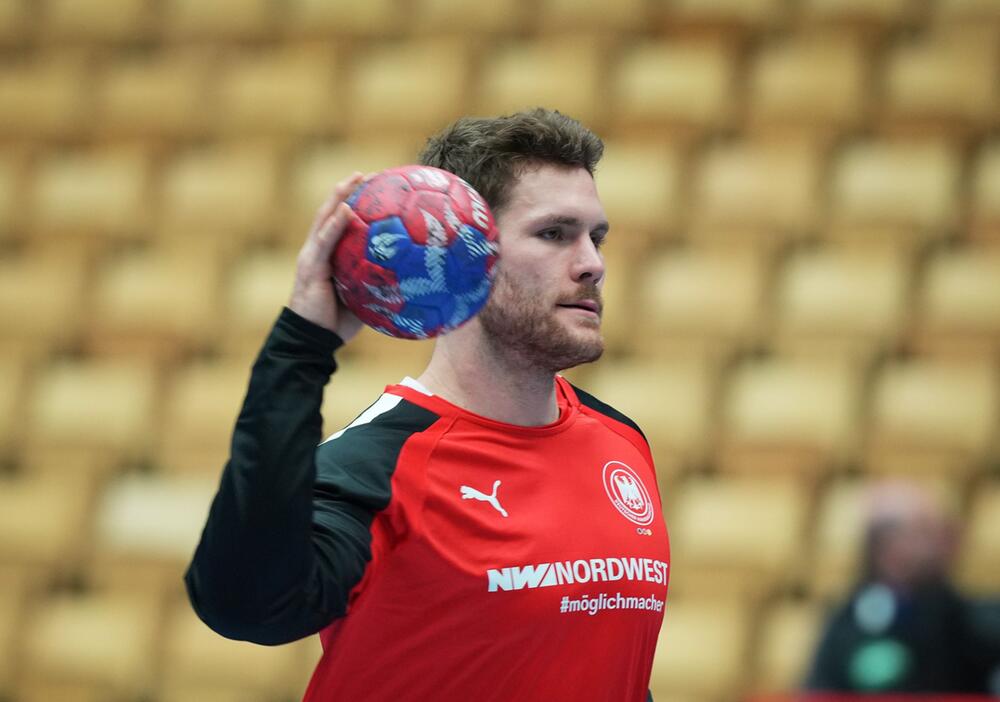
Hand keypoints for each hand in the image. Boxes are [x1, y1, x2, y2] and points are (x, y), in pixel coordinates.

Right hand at [288, 172, 365, 341]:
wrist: (312, 340)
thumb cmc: (338, 323)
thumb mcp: (364, 299)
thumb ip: (379, 284)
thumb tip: (412, 279)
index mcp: (330, 256)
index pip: (342, 222)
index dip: (356, 202)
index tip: (377, 187)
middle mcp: (318, 250)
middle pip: (333, 212)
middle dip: (349, 190)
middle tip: (370, 174)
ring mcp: (311, 255)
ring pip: (325, 218)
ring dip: (341, 195)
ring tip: (356, 178)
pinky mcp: (310, 266)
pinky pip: (325, 240)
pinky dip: (336, 223)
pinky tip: (348, 209)